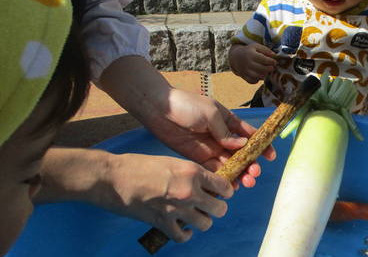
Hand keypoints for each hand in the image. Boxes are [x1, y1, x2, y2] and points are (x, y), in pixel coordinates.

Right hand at [36, 148, 238, 242]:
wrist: (113, 177)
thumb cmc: (139, 165)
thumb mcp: (171, 161)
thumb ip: (191, 173)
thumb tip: (206, 184)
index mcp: (192, 171)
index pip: (224, 186)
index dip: (225, 191)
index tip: (221, 192)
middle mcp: (189, 191)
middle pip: (220, 208)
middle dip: (217, 207)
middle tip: (208, 204)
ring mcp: (176, 209)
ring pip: (206, 224)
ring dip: (202, 220)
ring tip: (195, 215)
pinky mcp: (162, 223)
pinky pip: (183, 236)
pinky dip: (185, 234)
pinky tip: (183, 228)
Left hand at [143, 89, 275, 187]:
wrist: (159, 110)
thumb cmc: (186, 105)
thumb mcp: (210, 113)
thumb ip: (226, 131)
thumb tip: (243, 145)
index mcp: (229, 122)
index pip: (250, 135)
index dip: (262, 146)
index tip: (271, 157)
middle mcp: (223, 137)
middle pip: (242, 154)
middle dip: (251, 165)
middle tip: (254, 174)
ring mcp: (212, 148)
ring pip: (231, 165)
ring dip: (240, 174)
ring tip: (245, 183)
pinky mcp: (199, 158)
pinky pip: (215, 171)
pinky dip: (224, 179)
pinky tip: (230, 186)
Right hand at [228, 43, 276, 83]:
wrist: (236, 57)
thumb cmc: (250, 51)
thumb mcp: (256, 46)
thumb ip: (266, 50)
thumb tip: (274, 56)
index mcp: (251, 54)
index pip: (264, 59)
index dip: (272, 61)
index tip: (275, 62)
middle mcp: (247, 63)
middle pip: (262, 69)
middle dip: (270, 69)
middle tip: (272, 67)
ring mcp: (245, 71)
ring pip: (258, 76)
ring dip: (265, 74)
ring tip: (267, 71)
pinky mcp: (244, 77)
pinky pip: (253, 81)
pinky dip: (258, 79)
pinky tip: (260, 74)